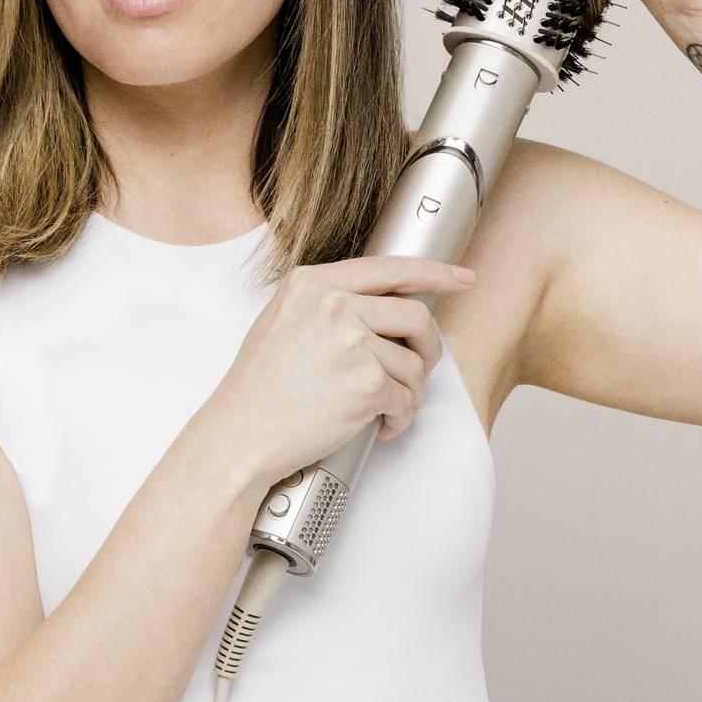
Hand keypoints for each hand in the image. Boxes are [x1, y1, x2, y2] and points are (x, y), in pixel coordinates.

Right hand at [195, 254, 476, 489]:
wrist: (240, 434)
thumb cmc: (259, 389)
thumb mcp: (284, 321)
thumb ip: (328, 303)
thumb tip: (380, 306)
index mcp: (313, 284)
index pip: (391, 268)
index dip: (436, 272)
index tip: (460, 278)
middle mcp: (333, 305)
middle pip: (417, 315)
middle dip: (428, 348)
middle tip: (420, 368)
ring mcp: (351, 342)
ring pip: (415, 363)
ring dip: (410, 391)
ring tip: (385, 406)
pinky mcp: (366, 382)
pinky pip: (407, 398)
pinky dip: (400, 417)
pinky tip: (379, 424)